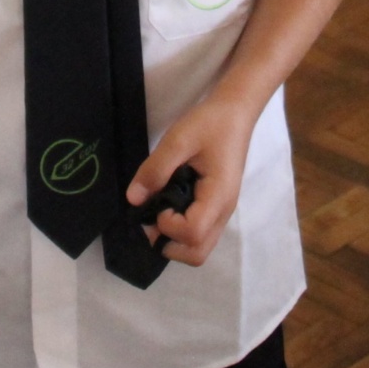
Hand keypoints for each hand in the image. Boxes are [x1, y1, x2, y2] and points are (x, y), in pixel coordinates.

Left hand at [126, 96, 256, 267]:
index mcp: (218, 196)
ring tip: (159, 210)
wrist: (235, 113)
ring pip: (199, 248)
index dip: (168, 225)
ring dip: (174, 240)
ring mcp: (223, 212)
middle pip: (197, 254)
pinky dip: (181, 231)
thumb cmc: (209, 123)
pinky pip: (201, 234)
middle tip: (152, 216)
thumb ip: (155, 169)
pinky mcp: (217, 207)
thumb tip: (133, 199)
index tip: (157, 201)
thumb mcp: (178, 139)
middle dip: (168, 243)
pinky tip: (169, 206)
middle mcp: (224, 212)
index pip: (192, 233)